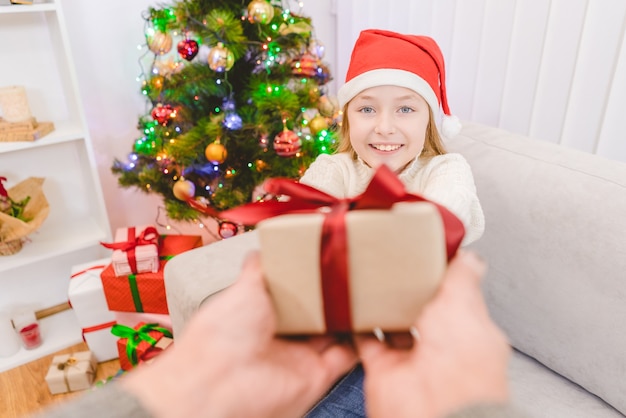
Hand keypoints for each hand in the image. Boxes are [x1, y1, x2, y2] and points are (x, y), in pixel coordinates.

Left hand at [122, 252, 357, 417]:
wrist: (222, 383)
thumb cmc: (222, 334)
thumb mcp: (243, 287)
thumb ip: (259, 268)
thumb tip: (261, 249)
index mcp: (261, 314)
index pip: (292, 294)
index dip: (309, 279)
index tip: (328, 260)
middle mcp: (282, 336)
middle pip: (317, 313)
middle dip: (334, 295)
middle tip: (352, 272)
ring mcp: (300, 356)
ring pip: (335, 332)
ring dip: (351, 315)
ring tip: (367, 290)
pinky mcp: (318, 374)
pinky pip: (347, 356)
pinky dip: (360, 340)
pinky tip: (370, 319)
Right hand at [356, 251, 510, 417]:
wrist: (433, 409)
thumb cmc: (462, 366)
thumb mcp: (464, 305)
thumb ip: (462, 278)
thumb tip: (468, 256)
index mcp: (469, 329)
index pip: (454, 295)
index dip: (440, 275)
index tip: (424, 254)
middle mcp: (441, 345)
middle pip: (420, 309)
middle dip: (408, 290)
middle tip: (393, 264)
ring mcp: (412, 358)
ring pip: (393, 325)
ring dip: (382, 306)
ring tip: (372, 282)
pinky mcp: (385, 369)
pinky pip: (367, 342)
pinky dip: (358, 327)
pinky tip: (354, 309)